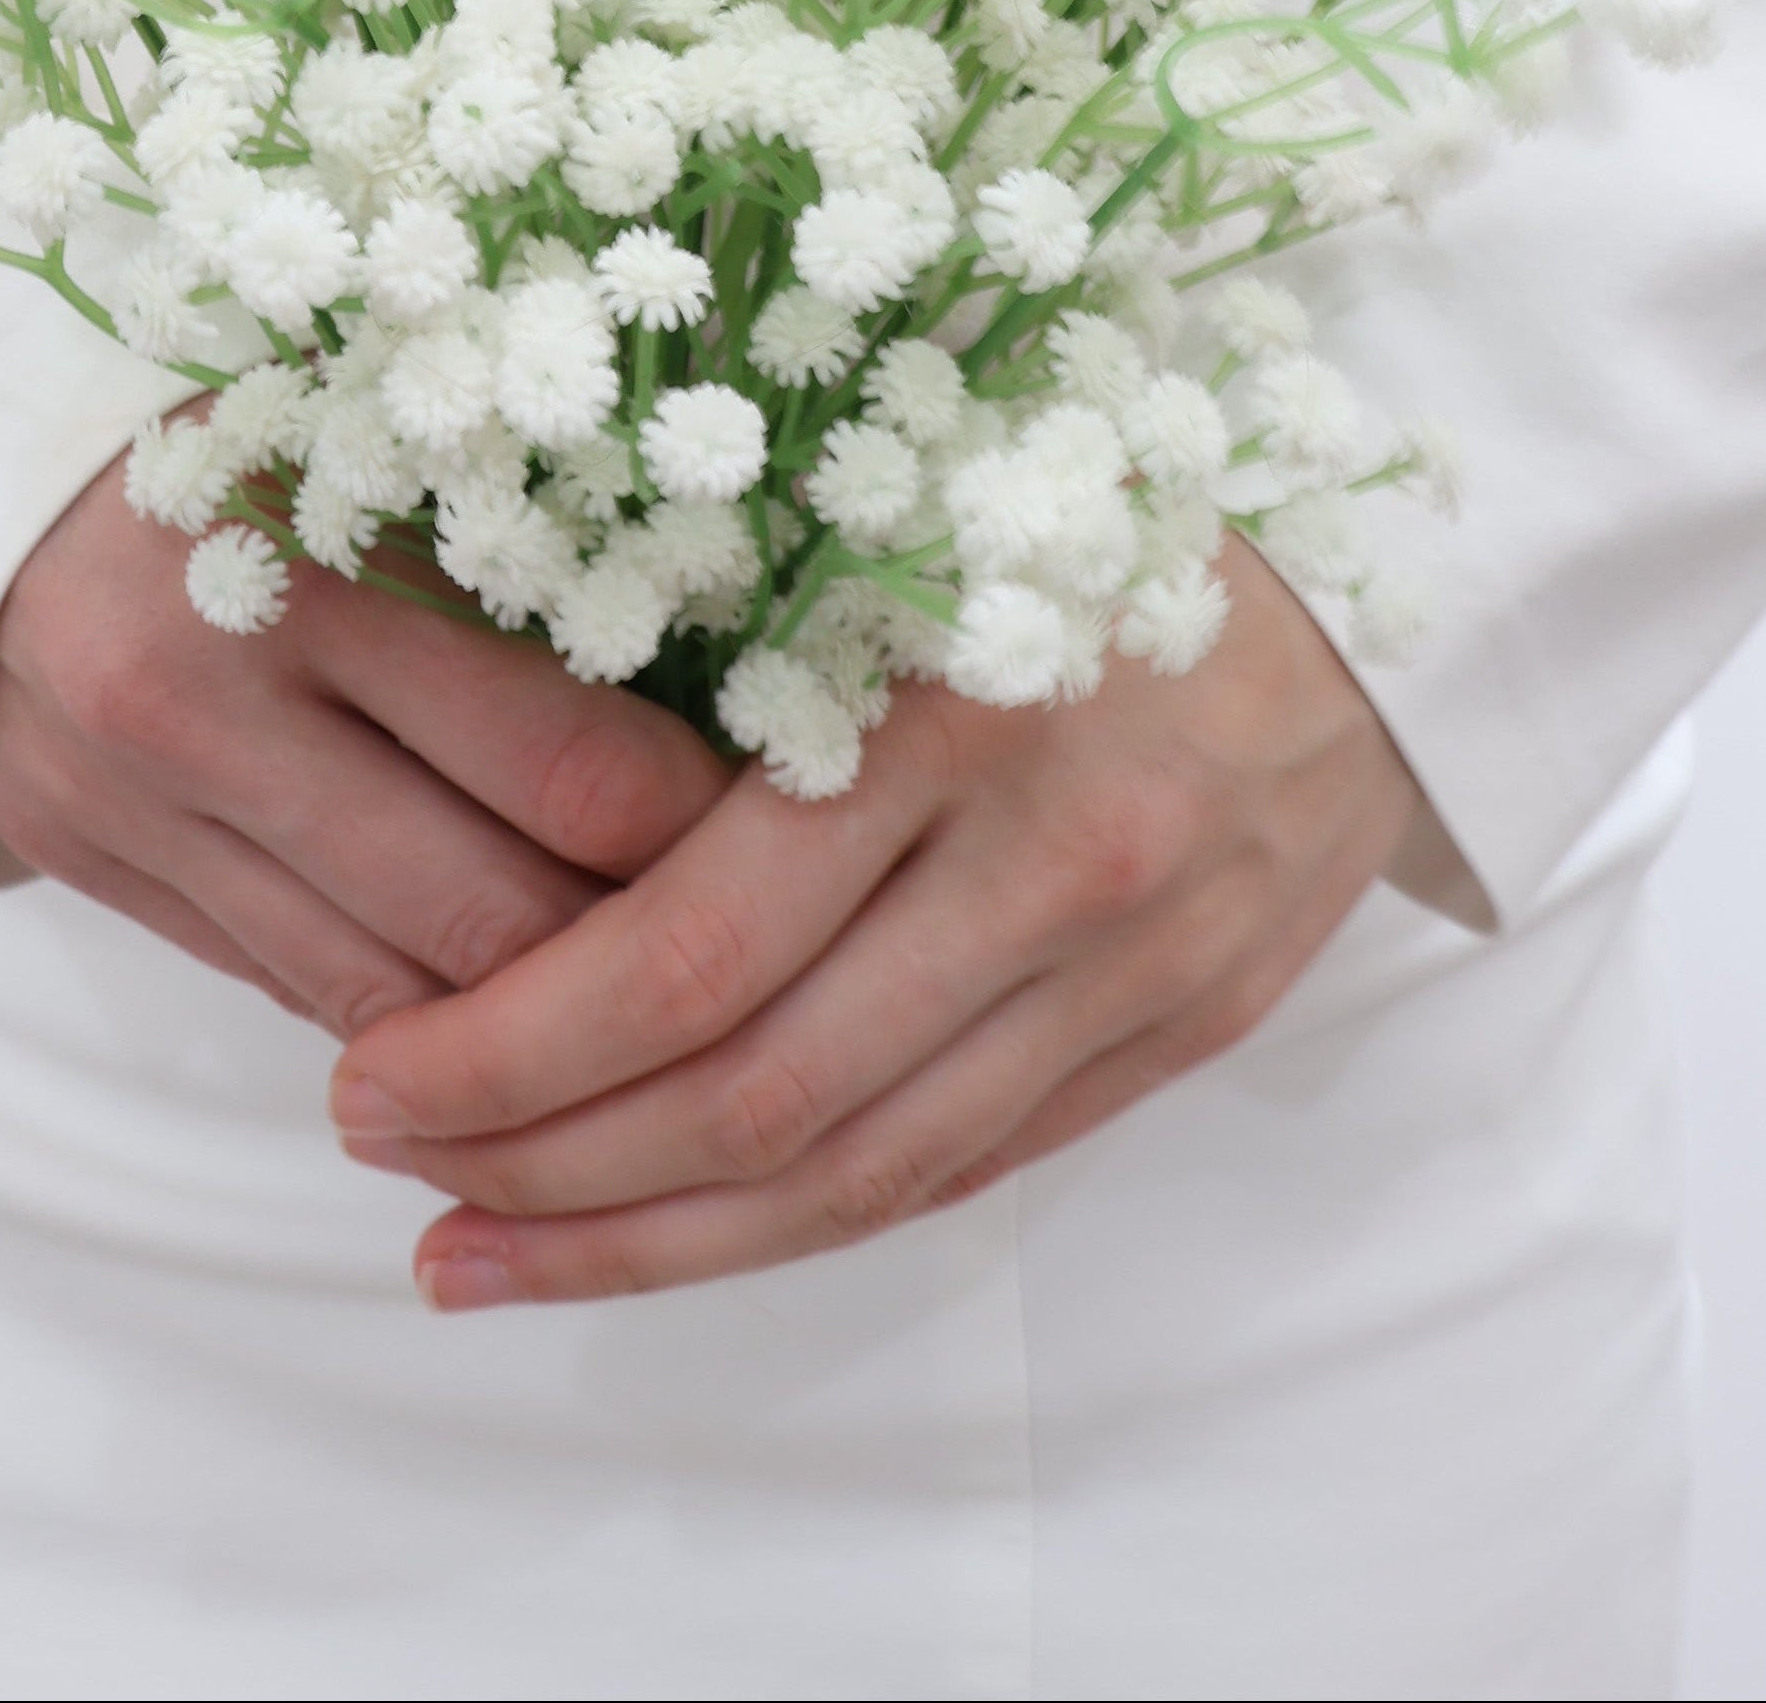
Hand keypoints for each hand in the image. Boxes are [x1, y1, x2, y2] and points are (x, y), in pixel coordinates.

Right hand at [0, 446, 727, 1034]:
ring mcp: (138, 810)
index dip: (703, 826)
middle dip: (637, 960)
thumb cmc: (232, 440)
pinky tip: (512, 1026)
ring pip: (389, 1000)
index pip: (563, 764)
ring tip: (658, 1022)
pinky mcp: (98, 876)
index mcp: (306, 565)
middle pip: (485, 913)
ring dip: (536, 1031)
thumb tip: (737, 703)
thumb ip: (522, 567)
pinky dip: (418, 1027)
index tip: (796, 828)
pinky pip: (297, 998)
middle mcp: (208, 707)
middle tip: (756, 960)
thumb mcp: (375, 447)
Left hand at [328, 539, 1423, 1304]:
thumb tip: (494, 771)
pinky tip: (672, 1242)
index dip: (517, 1042)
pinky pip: (959, 1172)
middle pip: (757, 1091)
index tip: (373, 1073)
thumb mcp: (916, 515)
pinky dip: (798, 1225)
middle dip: (547, 1159)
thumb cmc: (1101, 507)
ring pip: (855, 1173)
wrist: (1392, 588)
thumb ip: (746, 649)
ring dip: (649, 1241)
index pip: (694, 947)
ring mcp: (1130, 973)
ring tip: (479, 1258)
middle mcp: (1048, 866)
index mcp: (950, 708)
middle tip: (387, 1169)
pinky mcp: (1176, 1040)